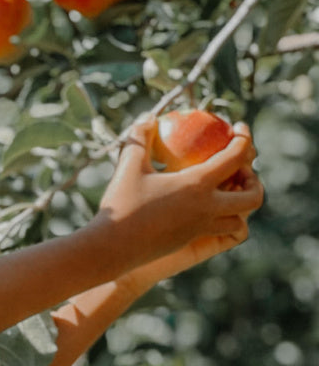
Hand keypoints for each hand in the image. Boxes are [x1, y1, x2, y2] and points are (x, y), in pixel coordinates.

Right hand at [92, 115, 259, 278]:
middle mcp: (207, 208)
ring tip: (224, 192)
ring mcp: (201, 228)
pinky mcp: (190, 241)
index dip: (244, 139)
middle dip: (254, 181)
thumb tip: (149, 117)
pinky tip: (202, 207)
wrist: (112, 248)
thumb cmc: (121, 204)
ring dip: (239, 205)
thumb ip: (141, 137)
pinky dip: (221, 218)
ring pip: (239, 220)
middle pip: (253, 197)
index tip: (239, 129)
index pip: (237, 157)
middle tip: (240, 170)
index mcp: (197, 185)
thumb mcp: (129, 165)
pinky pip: (219, 231)